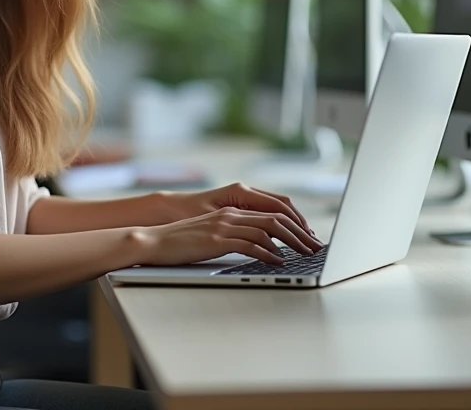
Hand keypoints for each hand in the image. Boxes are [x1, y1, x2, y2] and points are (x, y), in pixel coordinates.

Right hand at [135, 207, 322, 266]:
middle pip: (275, 219)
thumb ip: (234, 235)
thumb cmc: (181, 242)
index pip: (271, 211)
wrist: (154, 241)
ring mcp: (223, 226)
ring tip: (304, 254)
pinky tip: (278, 260)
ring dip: (290, 243)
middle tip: (315, 247)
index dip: (294, 224)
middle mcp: (230, 214)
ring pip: (267, 230)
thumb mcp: (212, 234)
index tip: (308, 237)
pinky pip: (250, 244)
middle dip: (299, 233)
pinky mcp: (217, 240)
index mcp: (231, 210)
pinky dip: (268, 253)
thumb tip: (260, 247)